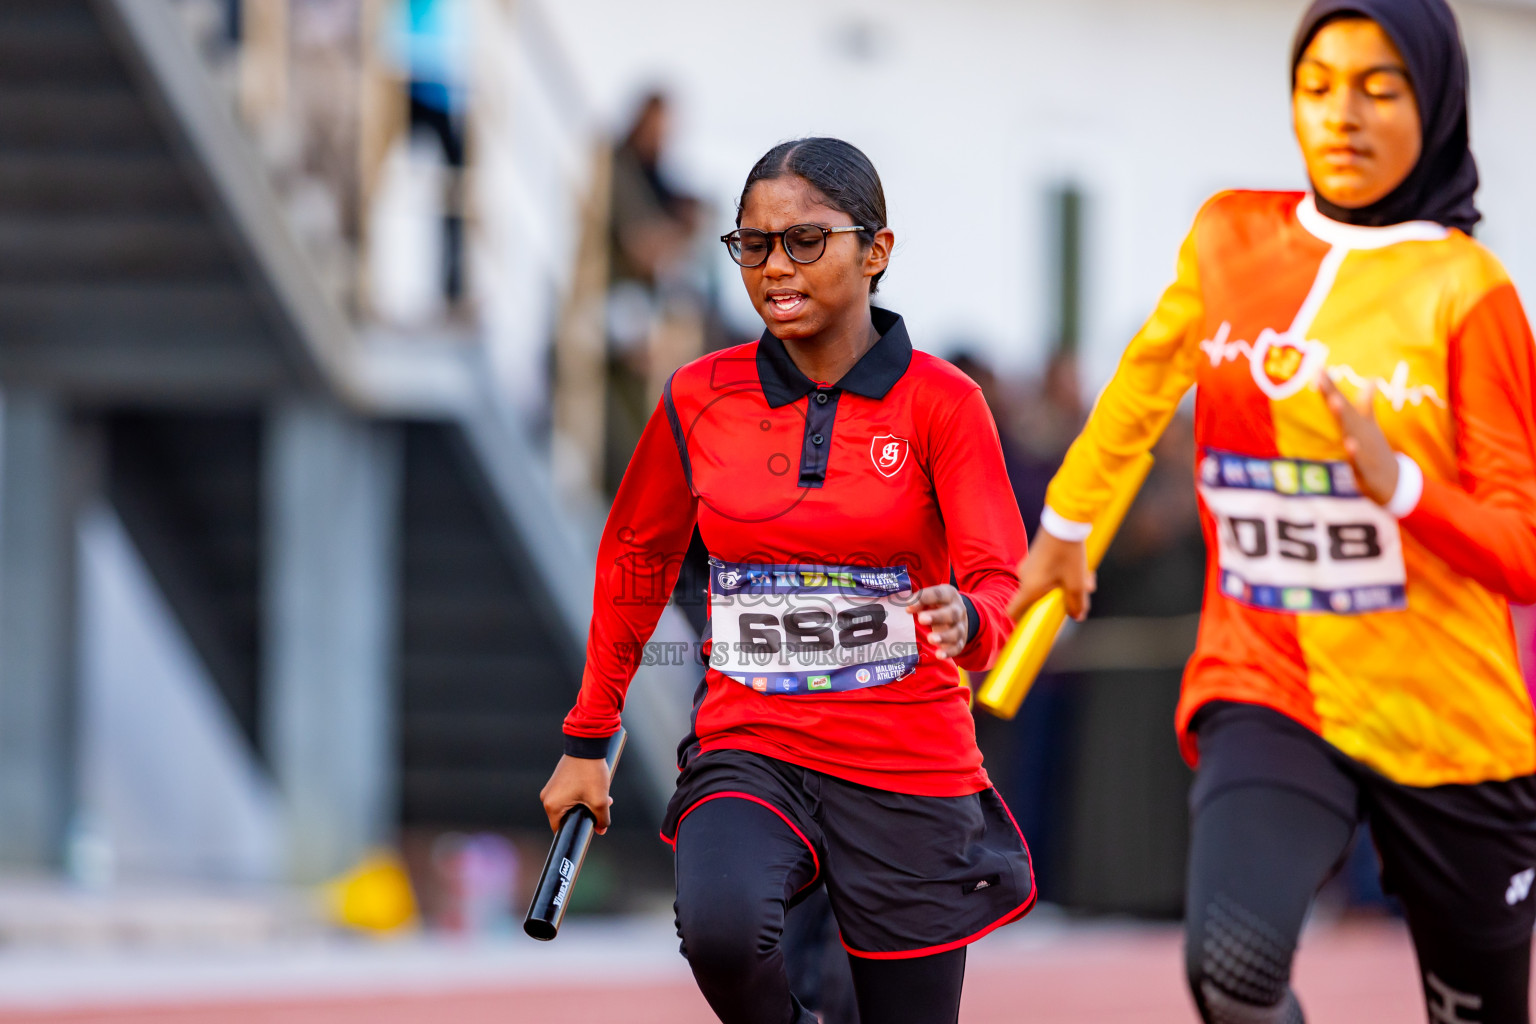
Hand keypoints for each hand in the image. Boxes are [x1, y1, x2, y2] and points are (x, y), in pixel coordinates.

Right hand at [539, 754, 613, 834]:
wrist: (586, 745)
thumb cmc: (590, 773)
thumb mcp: (600, 800)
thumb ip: (602, 819)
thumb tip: (601, 829)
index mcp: (552, 806)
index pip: (560, 829)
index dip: (576, 831)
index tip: (589, 827)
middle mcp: (547, 798)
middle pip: (566, 817)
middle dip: (584, 815)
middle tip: (601, 809)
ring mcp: (550, 788)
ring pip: (568, 805)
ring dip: (585, 804)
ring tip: (602, 796)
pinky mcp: (556, 780)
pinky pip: (567, 795)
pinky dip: (580, 795)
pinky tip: (594, 789)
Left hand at [908, 584, 968, 659]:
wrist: (958, 614)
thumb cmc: (937, 604)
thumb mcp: (930, 598)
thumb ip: (919, 601)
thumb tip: (909, 608)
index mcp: (949, 595)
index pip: (939, 595)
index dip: (924, 598)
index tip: (908, 605)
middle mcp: (958, 610)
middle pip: (951, 614)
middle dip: (937, 616)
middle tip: (921, 619)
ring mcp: (961, 626)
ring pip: (956, 632)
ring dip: (944, 636)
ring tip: (930, 639)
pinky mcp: (960, 641)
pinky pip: (957, 647)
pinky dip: (949, 652)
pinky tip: (939, 655)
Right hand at [1007, 531, 1094, 621]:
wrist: (1065, 522)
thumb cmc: (1067, 553)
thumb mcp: (1076, 583)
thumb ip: (1076, 603)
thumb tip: (1077, 616)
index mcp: (1028, 588)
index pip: (1013, 612)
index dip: (1022, 621)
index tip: (1037, 623)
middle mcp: (1024, 578)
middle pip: (1037, 599)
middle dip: (1059, 599)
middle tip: (1078, 594)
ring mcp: (1028, 566)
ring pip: (1045, 584)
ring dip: (1064, 585)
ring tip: (1086, 578)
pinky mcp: (1035, 557)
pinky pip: (1046, 572)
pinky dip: (1062, 574)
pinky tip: (1080, 567)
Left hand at [1318, 373, 1398, 504]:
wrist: (1393, 481)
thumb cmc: (1376, 451)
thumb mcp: (1369, 426)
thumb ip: (1366, 403)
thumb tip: (1372, 380)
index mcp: (1357, 423)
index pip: (1339, 401)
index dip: (1328, 386)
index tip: (1317, 367)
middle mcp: (1360, 431)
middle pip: (1343, 410)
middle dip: (1332, 393)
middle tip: (1320, 376)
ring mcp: (1364, 447)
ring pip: (1351, 430)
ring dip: (1342, 416)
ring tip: (1334, 401)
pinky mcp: (1366, 466)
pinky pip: (1359, 458)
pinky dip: (1354, 451)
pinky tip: (1349, 443)